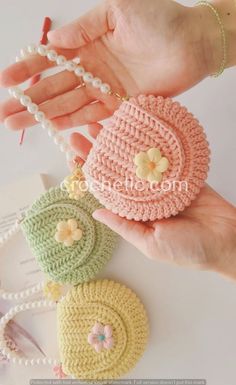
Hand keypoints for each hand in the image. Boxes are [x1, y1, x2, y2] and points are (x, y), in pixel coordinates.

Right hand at [0, 0, 219, 130]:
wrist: (192, 44)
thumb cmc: (159, 20)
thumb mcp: (116, 10)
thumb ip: (84, 27)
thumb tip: (53, 41)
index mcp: (89, 44)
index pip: (52, 60)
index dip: (28, 71)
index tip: (6, 82)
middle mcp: (93, 70)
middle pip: (55, 88)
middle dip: (29, 101)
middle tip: (3, 114)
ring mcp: (105, 90)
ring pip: (68, 104)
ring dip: (43, 115)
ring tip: (16, 123)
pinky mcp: (120, 107)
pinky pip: (91, 116)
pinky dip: (71, 122)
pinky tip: (51, 127)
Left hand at [71, 130, 235, 279]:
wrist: (227, 241)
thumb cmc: (187, 250)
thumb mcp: (150, 243)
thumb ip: (124, 226)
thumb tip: (95, 212)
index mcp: (135, 213)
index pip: (106, 189)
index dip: (90, 172)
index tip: (74, 155)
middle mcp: (146, 196)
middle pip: (119, 169)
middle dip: (101, 151)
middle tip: (84, 131)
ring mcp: (164, 183)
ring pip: (140, 158)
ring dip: (124, 141)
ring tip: (106, 123)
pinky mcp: (182, 173)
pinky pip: (166, 155)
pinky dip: (154, 142)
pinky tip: (140, 128)